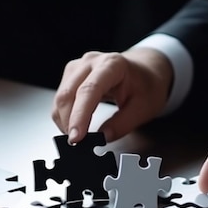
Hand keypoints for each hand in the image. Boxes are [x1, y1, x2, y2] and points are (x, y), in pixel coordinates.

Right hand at [52, 48, 172, 143]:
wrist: (145, 70)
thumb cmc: (146, 85)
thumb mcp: (143, 108)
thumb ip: (122, 124)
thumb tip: (103, 138)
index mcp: (112, 65)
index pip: (89, 90)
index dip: (80, 115)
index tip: (76, 137)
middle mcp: (91, 62)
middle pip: (68, 94)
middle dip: (69, 122)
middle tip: (77, 145)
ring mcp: (78, 67)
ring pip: (61, 97)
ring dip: (65, 120)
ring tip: (78, 137)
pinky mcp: (72, 75)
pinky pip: (61, 98)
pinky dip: (65, 116)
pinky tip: (75, 126)